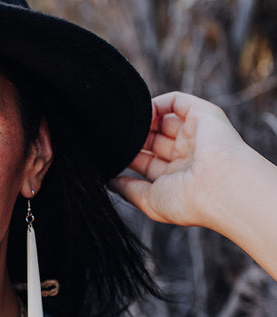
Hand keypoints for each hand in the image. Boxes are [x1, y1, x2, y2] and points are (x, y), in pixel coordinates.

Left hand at [111, 91, 245, 227]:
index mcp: (177, 178)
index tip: (110, 156)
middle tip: (113, 139)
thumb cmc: (186, 202)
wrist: (218, 187)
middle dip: (134, 138)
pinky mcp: (203, 115)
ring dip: (142, 121)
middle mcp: (187, 156)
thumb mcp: (149, 200)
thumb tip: (109, 182)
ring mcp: (195, 135)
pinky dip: (156, 103)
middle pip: (153, 140)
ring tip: (123, 126)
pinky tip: (138, 112)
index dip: (129, 157)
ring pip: (162, 120)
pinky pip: (176, 102)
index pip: (147, 163)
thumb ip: (128, 189)